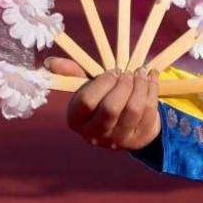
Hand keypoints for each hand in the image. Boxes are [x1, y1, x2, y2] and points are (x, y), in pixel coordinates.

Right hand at [45, 58, 162, 151]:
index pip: (87, 101)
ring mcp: (118, 140)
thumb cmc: (102, 101)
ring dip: (140, 85)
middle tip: (128, 73)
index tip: (113, 71)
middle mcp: (95, 135)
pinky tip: (151, 78)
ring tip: (140, 73)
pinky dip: (152, 90)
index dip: (103, 82)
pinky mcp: (138, 139)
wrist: (124, 126)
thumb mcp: (86, 88)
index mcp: (77, 120)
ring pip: (134, 109)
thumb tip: (50, 61)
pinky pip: (149, 111)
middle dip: (123, 84)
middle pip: (111, 108)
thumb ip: (72, 74)